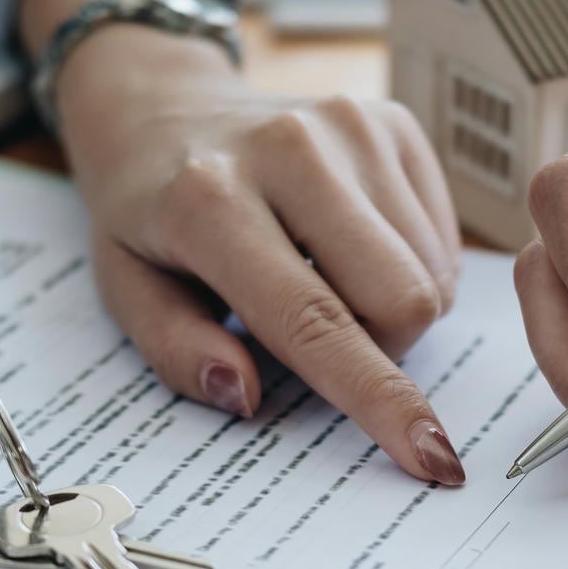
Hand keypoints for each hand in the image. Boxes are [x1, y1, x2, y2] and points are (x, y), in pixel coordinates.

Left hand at [54, 26, 465, 483]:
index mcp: (210, 199)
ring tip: (325, 281)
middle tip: (318, 338)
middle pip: (401, 298)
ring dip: (390, 309)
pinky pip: (441, 238)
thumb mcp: (126, 289)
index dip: (376, 397)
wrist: (165, 109)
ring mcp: (351, 125)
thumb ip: (176, 349)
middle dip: (379, 350)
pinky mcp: (390, 121)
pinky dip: (408, 267)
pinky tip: (349, 248)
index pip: (313, 319)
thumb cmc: (147, 216)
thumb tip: (244, 394)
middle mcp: (292, 148)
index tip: (431, 459)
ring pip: (430, 274)